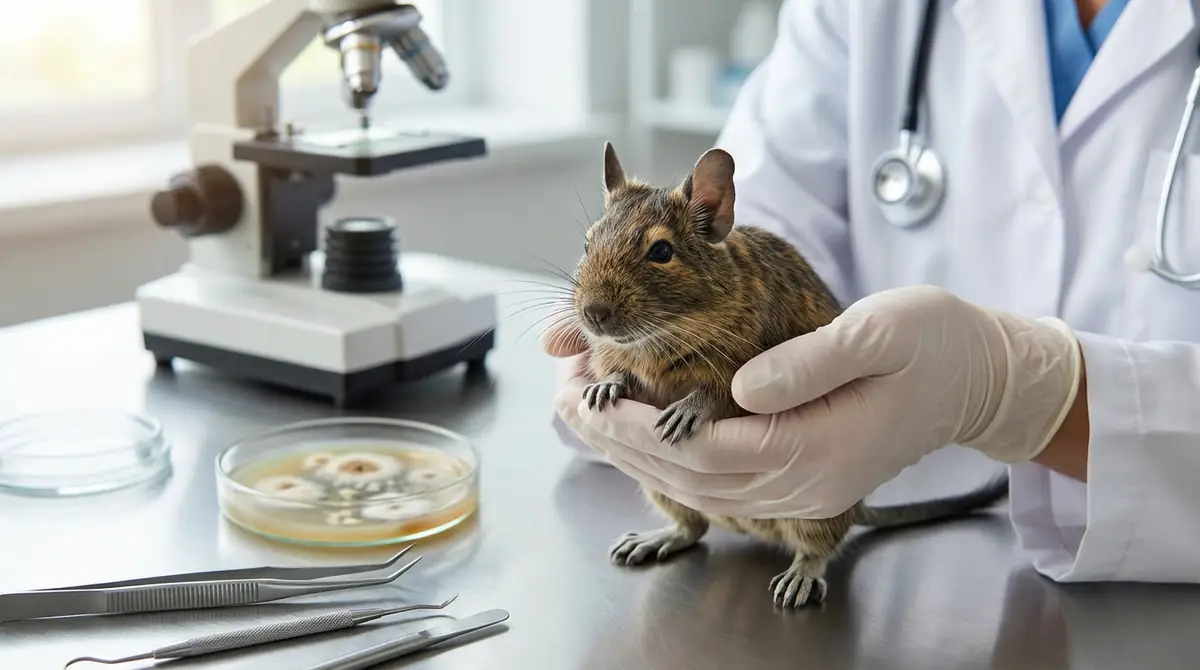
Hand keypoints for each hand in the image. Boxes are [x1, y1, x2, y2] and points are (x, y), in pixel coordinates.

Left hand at [546, 285, 1082, 518]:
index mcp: (819, 449)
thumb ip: (809, 361)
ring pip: (700, 486)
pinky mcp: (800, 476)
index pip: (707, 449)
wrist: (978, 380)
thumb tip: (740, 384)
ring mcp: (803, 487)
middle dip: (621, 442)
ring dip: (636, 454)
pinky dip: (670, 460)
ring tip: (585, 416)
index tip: (595, 397)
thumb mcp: (879, 333)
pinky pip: (720, 482)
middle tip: (566, 403)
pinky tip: (640, 435)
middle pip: (692, 476)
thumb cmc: (933, 346)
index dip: (643, 427)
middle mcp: (804, 482)